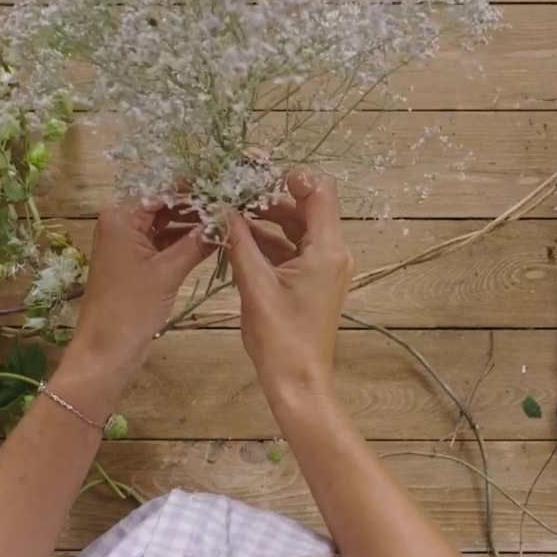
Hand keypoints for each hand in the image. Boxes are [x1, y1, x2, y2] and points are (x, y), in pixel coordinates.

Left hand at [55, 201, 209, 395]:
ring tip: (225, 224)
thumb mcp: (168, 271)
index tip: (224, 190)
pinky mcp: (136, 264)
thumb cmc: (131, 306)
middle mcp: (121, 225)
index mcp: (120, 218)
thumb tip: (225, 219)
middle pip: (164, 208)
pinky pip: (163, 246)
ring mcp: (128, 245)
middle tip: (230, 209)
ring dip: (192, 228)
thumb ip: (197, 243)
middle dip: (195, 209)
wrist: (107, 349)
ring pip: (165, 227)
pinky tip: (210, 243)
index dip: (193, 191)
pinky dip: (183, 245)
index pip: (162, 193)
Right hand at [223, 170, 352, 401]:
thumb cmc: (280, 337)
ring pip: (297, 227)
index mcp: (327, 249)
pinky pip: (293, 248)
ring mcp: (325, 267)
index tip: (256, 175)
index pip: (319, 190)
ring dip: (266, 218)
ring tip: (230, 213)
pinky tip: (239, 238)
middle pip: (306, 206)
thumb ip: (239, 241)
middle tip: (234, 191)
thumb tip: (223, 208)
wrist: (297, 380)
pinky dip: (269, 240)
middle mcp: (333, 252)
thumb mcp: (254, 284)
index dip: (290, 177)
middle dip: (269, 197)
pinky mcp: (314, 280)